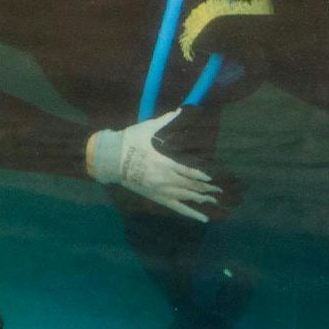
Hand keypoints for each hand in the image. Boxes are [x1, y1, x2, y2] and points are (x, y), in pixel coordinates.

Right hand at [87, 109, 219, 221]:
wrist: (109, 160)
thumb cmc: (128, 142)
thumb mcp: (146, 129)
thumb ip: (164, 120)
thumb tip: (179, 109)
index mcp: (163, 163)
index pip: (187, 172)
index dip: (201, 176)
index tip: (212, 179)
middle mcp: (164, 180)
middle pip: (190, 186)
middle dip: (206, 189)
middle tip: (219, 192)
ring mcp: (160, 190)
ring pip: (185, 197)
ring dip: (200, 199)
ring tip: (213, 201)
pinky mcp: (155, 197)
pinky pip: (176, 207)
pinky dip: (190, 213)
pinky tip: (202, 218)